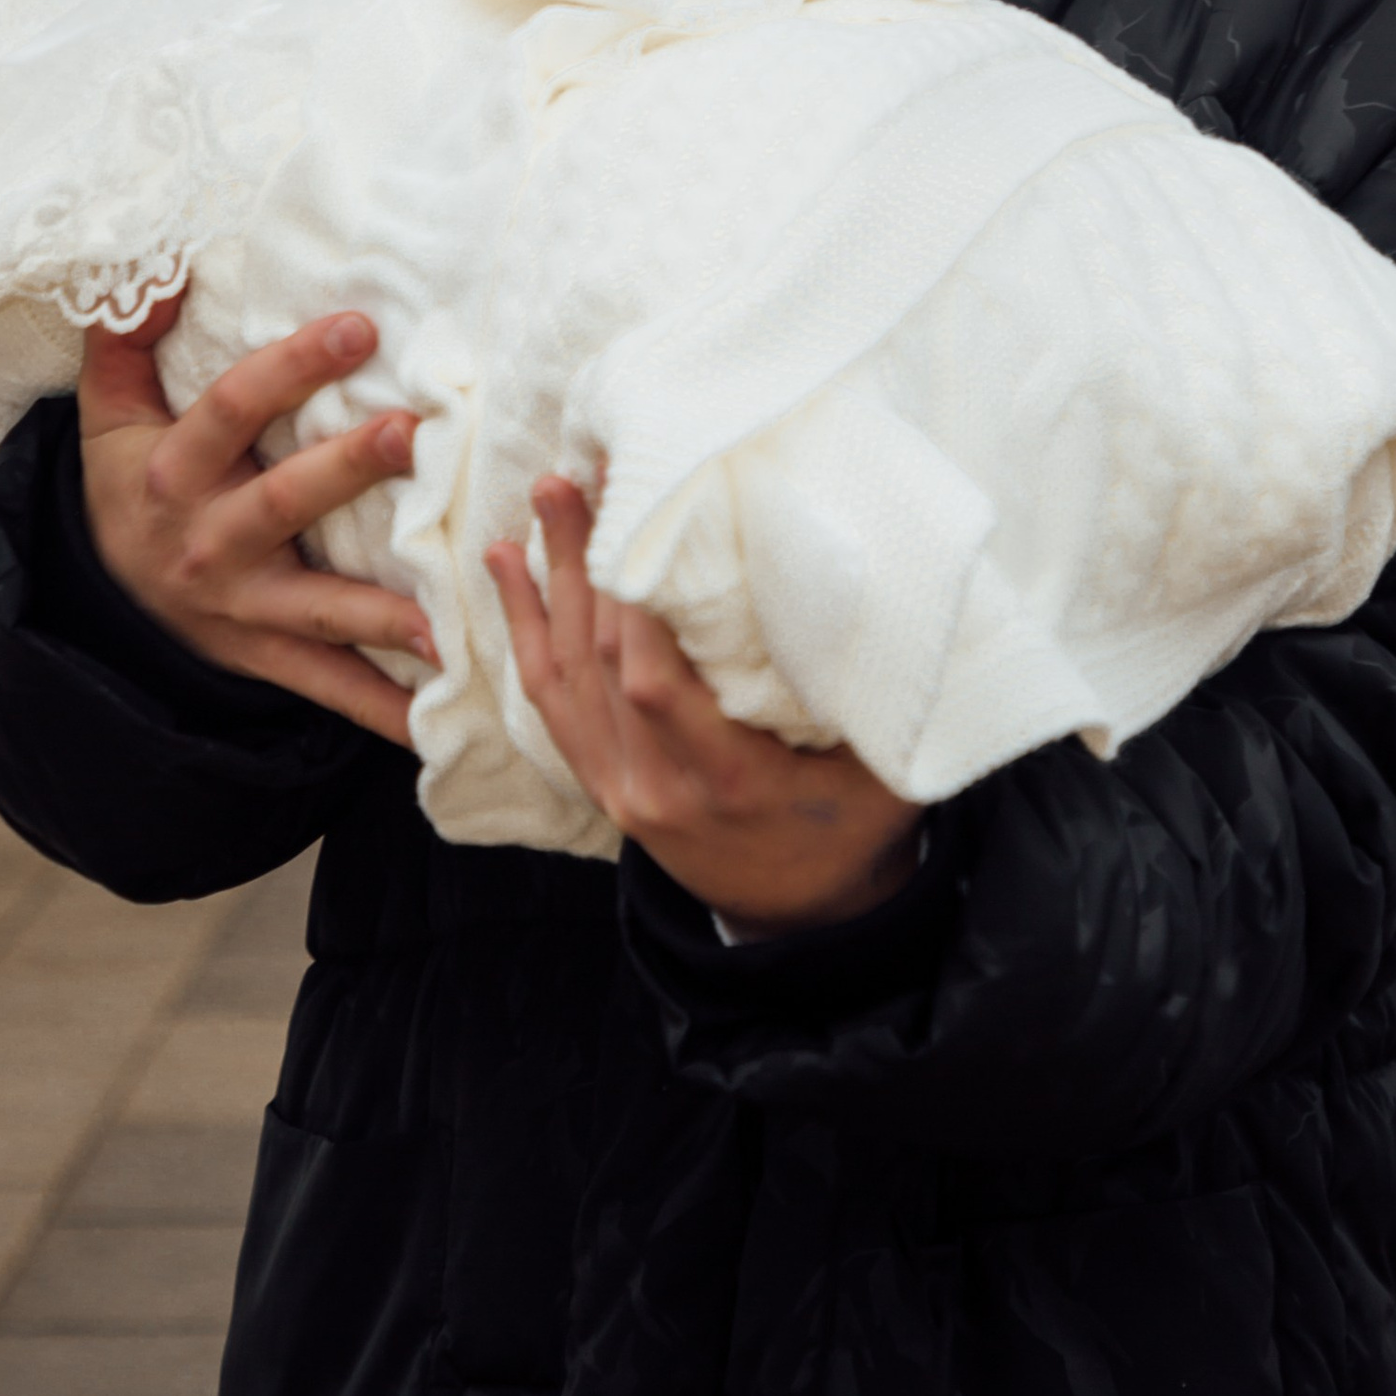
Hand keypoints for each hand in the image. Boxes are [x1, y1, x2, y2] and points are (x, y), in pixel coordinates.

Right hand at [78, 299, 436, 746]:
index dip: (290, 367)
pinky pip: (328, 686)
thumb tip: (166, 264)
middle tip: (412, 433)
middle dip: (346, 469)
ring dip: (382, 612)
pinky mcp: (265, 657)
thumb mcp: (109, 410)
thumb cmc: (129, 477)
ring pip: (315, 609)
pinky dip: (383, 706)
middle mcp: (204, 543)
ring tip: (447, 612)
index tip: (359, 326)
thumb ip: (130, 337)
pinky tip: (439, 716)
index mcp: (170, 470)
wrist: (100, 597)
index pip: (229, 409)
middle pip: (281, 502)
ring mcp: (238, 610)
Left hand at [488, 476, 922, 933]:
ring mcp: (620, 789)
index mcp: (727, 781)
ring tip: (549, 493)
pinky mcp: (602, 783)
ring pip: (567, 673)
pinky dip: (526, 627)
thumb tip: (888, 591)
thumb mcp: (887, 777)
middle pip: (601, 662)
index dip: (636, 600)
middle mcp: (656, 787)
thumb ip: (872, 700)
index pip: (654, 683)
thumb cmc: (854, 834)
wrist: (803, 924)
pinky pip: (549, 700)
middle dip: (591, 560)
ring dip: (552, 577)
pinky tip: (508, 565)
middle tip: (589, 471)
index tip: (645, 513)